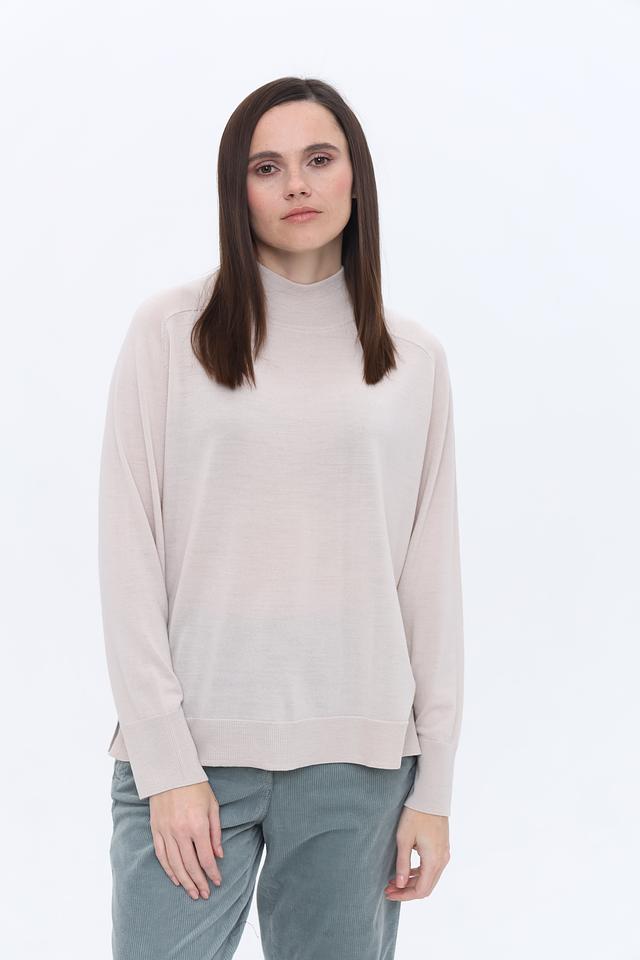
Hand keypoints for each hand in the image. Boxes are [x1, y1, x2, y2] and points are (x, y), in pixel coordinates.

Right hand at [149, 781, 223, 899]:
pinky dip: (168, 870)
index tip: (218, 882)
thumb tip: (219, 855)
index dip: (212, 873)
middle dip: (199, 882)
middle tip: (205, 895)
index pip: (206, 858)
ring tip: (192, 893)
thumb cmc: (195, 786)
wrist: (170, 771)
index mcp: (197, 825)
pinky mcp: (156, 830)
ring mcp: (166, 832)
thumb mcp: (212, 805)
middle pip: (190, 865)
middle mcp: (180, 832)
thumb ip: (216, 832)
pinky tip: (176, 879)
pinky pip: (161, 855)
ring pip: (175, 864)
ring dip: (185, 881)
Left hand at [384, 807, 450, 899]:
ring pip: (429, 878)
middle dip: (407, 891)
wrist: (431, 797)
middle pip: (426, 887)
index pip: (421, 890)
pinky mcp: (442, 848)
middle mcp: (442, 860)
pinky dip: (418, 873)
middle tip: (388, 890)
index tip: (389, 893)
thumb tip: (399, 885)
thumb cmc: (415, 815)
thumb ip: (402, 863)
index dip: (404, 896)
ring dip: (412, 882)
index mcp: (434, 860)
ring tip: (393, 881)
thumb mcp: (404, 839)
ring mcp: (444, 854)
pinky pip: (431, 868)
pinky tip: (405, 871)